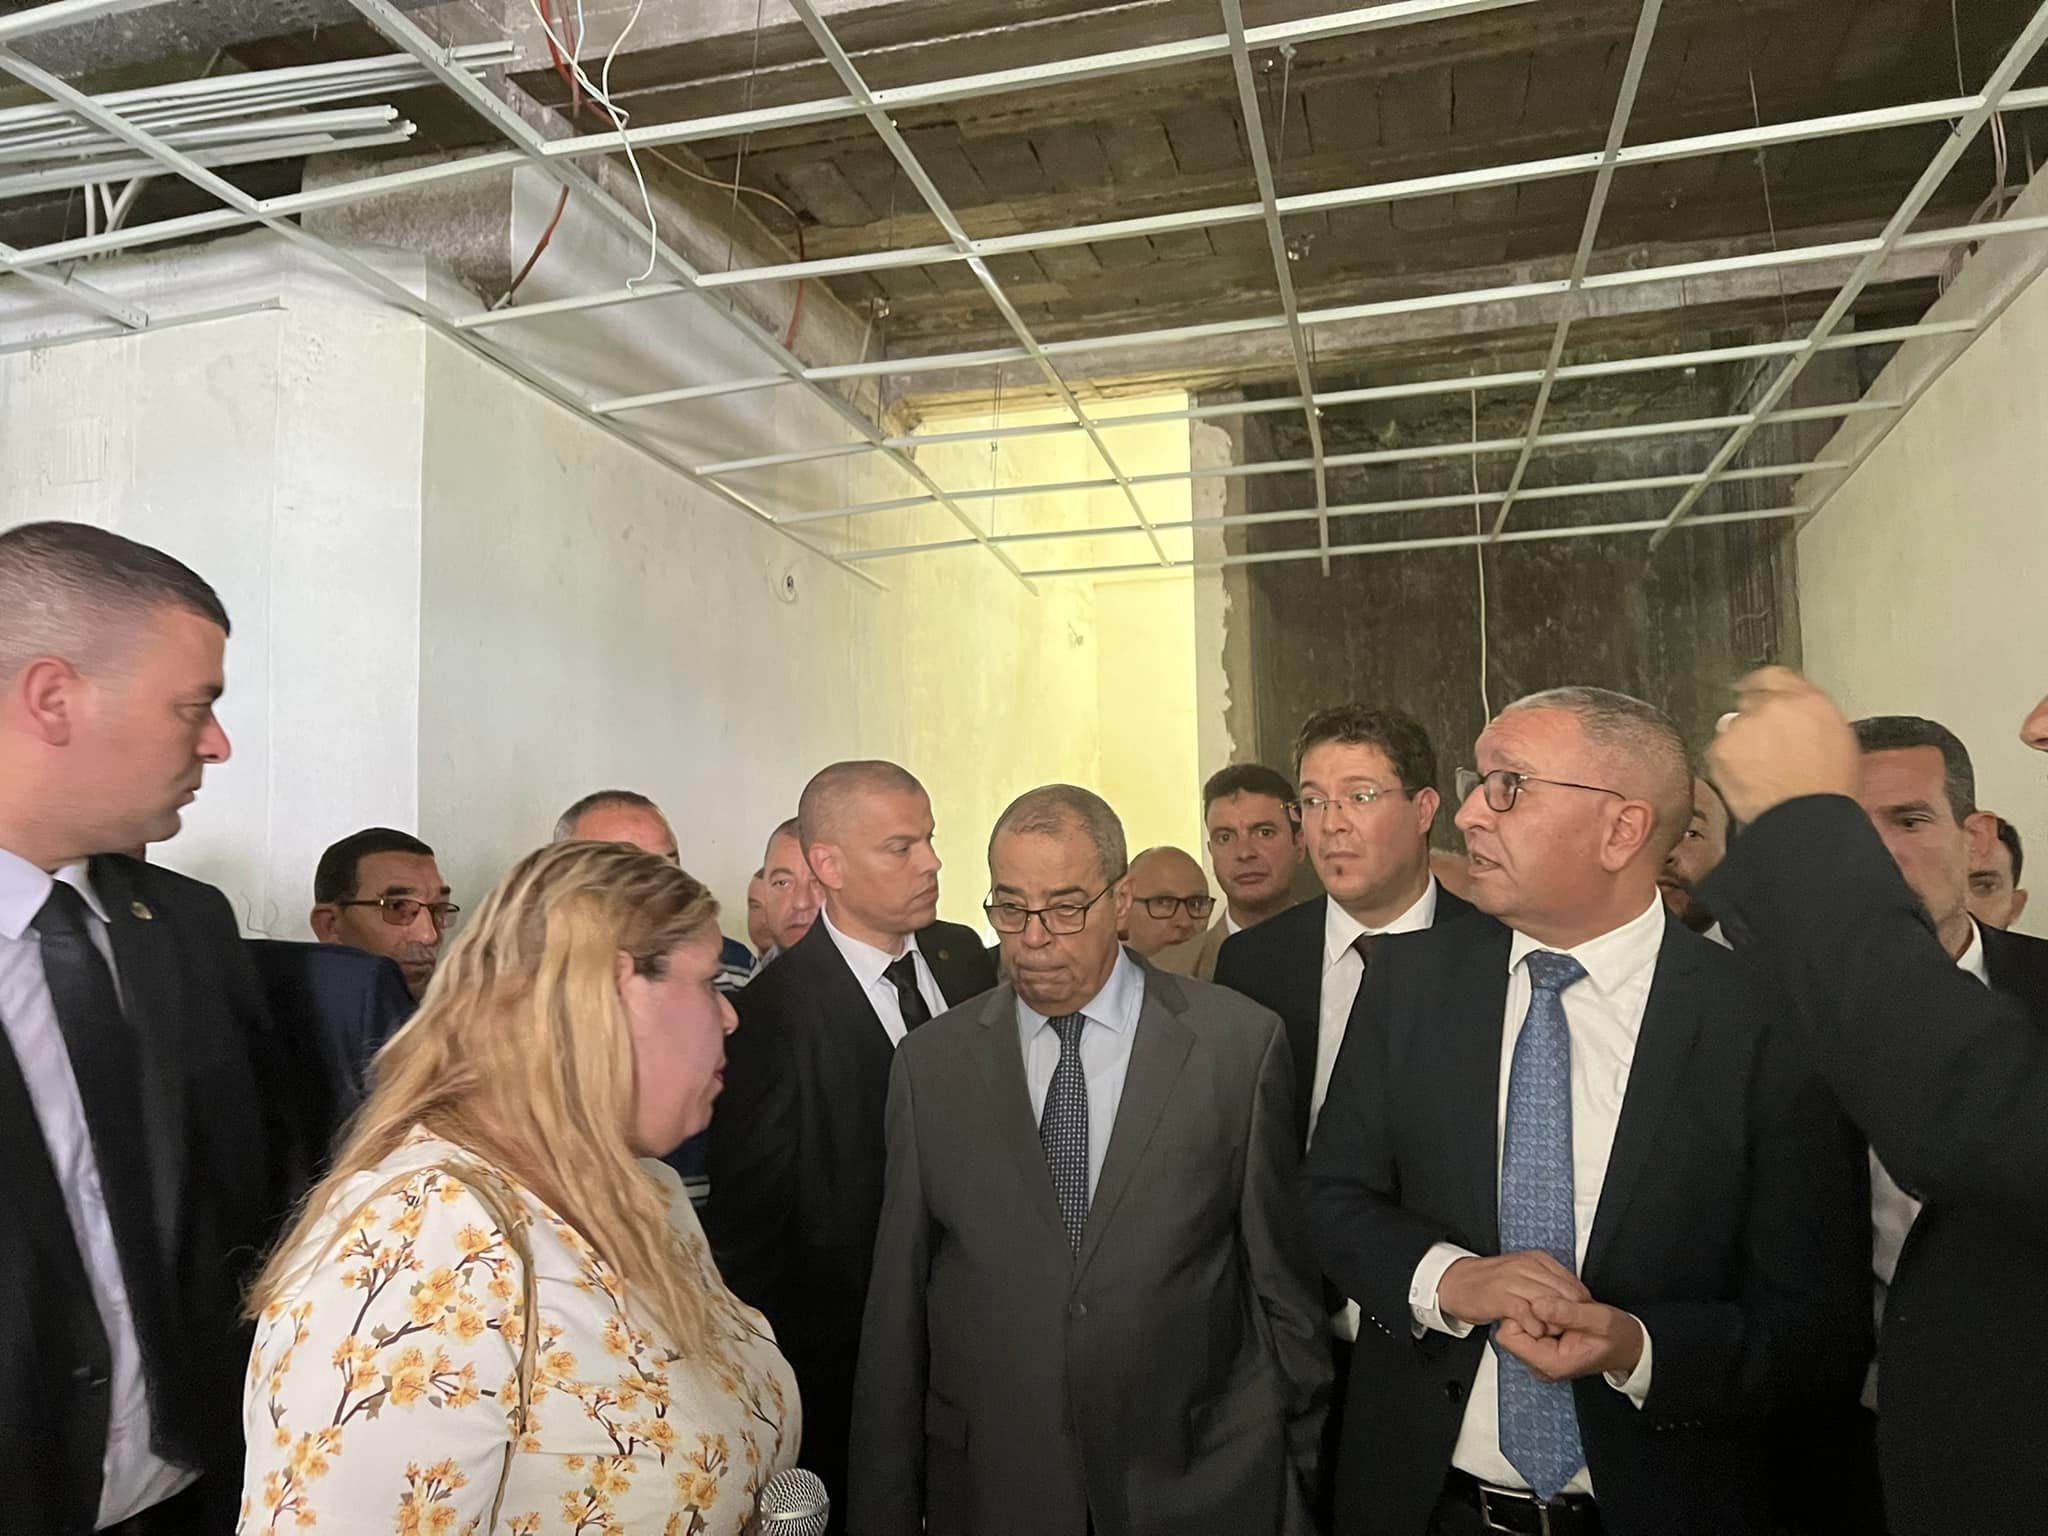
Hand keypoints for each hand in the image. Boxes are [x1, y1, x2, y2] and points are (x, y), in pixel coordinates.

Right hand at [1437, 1252, 1589, 1336]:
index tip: (1581, 1319)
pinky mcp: (1499, 1296)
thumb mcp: (1524, 1274)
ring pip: (1547, 1302)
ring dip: (1555, 1322)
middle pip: (1563, 1293)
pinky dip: (1534, 1325)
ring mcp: (1512, 1280)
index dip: (1581, 1304)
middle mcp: (1526, 1267)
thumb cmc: (1490, 1283)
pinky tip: (1536, 1333)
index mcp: (1536, 1260)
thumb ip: (1546, 1282)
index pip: (1572, 1282)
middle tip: (1572, 1331)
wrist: (1456, 1282)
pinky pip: (1525, 1312)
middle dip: (1571, 1315)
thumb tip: (1573, 1297)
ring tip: (1556, 1334)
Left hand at [1496, 1298, 1643, 1382]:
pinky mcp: (1541, 1346)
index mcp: (1551, 1363)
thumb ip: (1568, 1313)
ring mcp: (1539, 1356)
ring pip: (1518, 1324)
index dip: (1524, 1314)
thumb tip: (1537, 1304)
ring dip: (1537, 1312)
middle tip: (1560, 1311)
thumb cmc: (1619, 1338)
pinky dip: (1541, 1314)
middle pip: (1510, 1329)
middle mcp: (1540, 1364)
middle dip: (1530, 1312)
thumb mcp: (1600, 1320)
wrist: (1631, 1347)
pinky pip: (1527, 1324)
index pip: (1508, 1335)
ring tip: (1564, 1312)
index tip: (1548, 1308)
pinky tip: (1561, 1313)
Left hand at [1705, 666, 1859, 824]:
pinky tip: (1748, 779)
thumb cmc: (1829, 788)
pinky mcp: (1722, 747)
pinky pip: (1720, 750)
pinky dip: (1728, 763)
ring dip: (1741, 743)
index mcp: (1809, 700)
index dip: (1763, 686)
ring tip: (1761, 771)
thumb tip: (1796, 712)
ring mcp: (1745, 725)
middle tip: (1765, 749)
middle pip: (1750, 701)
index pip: (1774, 676)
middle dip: (1754, 722)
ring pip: (1733, 727)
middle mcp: (1774, 706)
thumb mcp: (1838, 738)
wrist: (1807, 818)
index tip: (1755, 693)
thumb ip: (1810, 715)